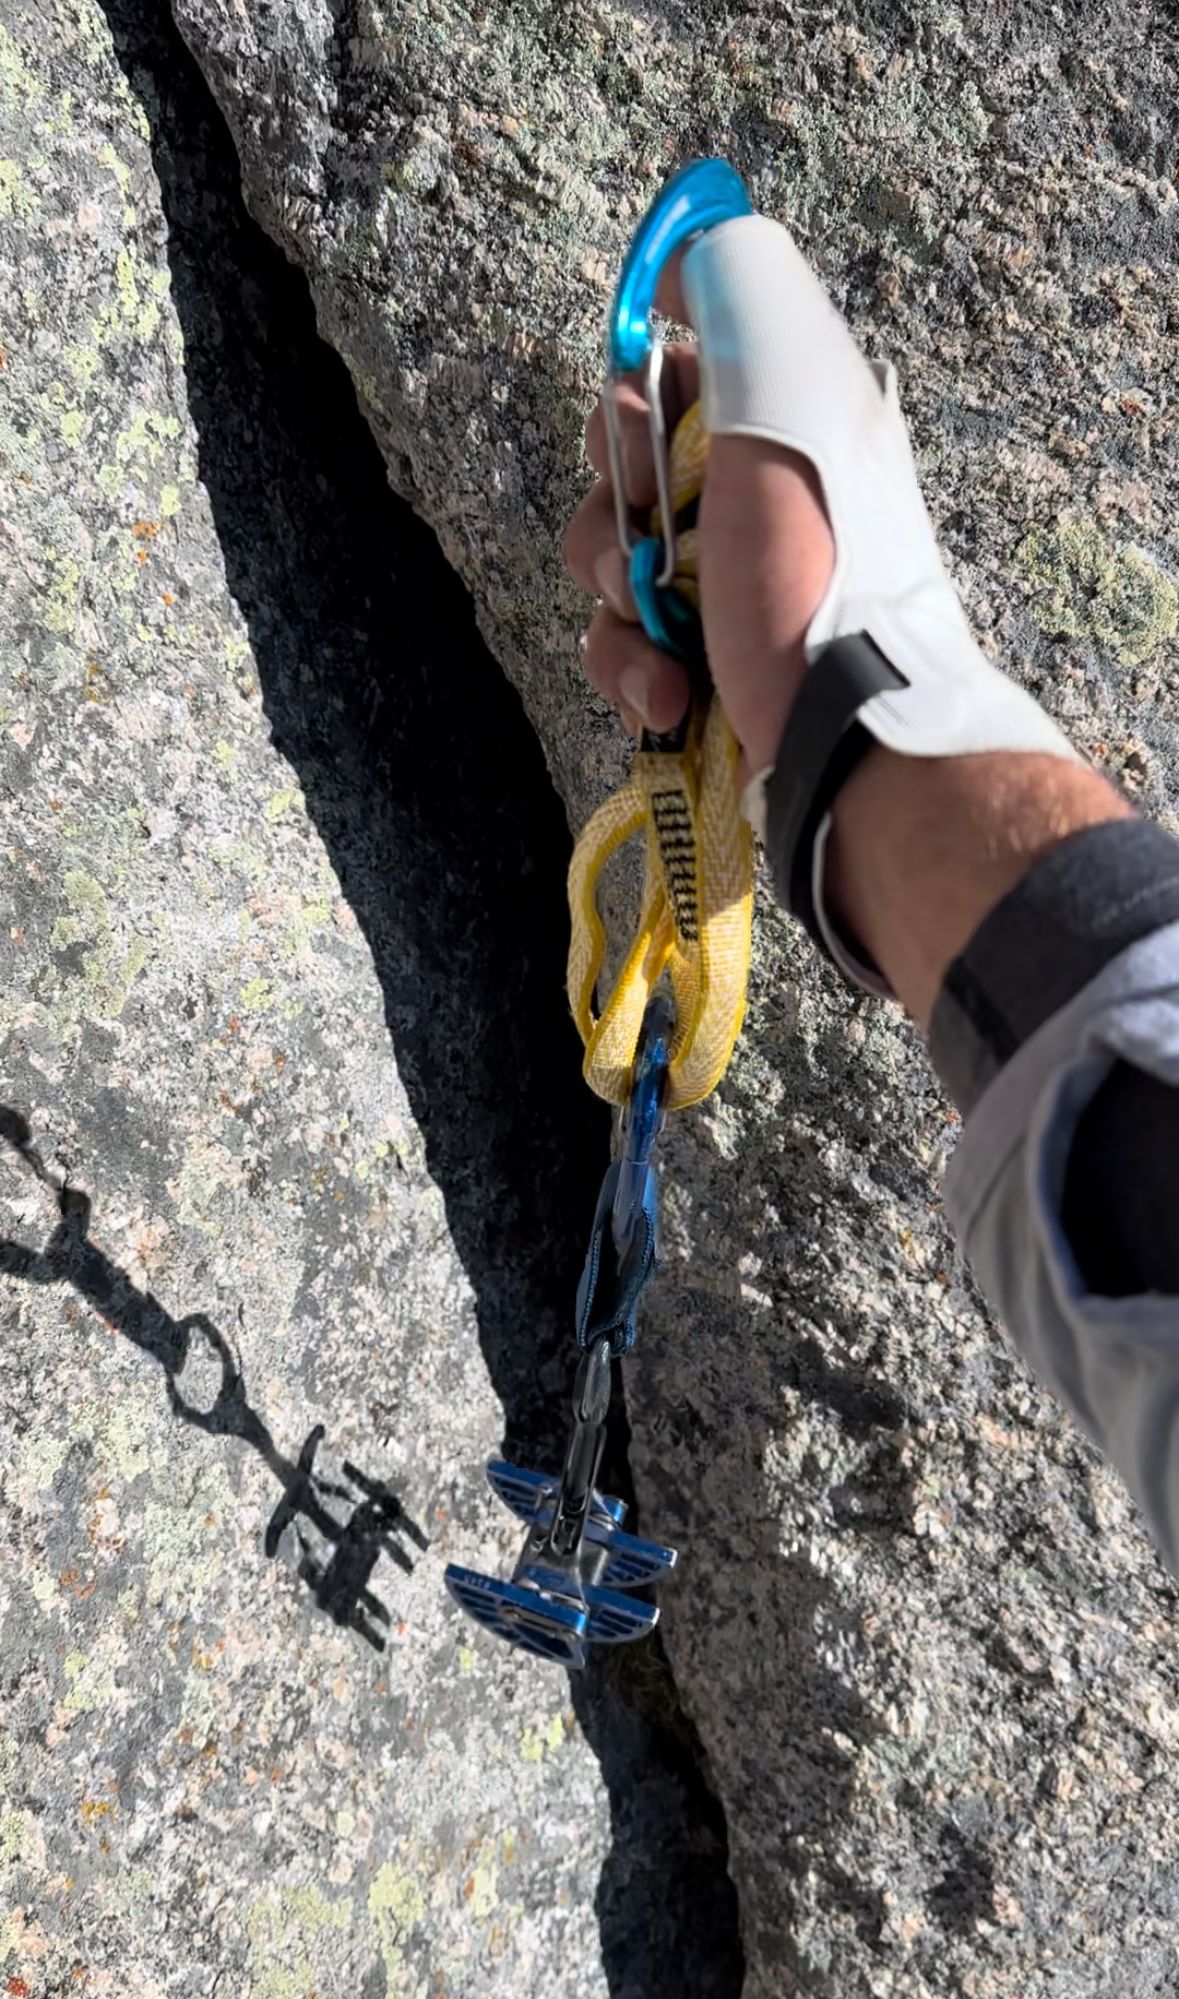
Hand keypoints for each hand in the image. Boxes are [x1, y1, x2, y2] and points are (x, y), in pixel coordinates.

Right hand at [564, 314, 834, 779]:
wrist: (847, 742)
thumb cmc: (819, 574)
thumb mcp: (789, 399)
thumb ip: (738, 299)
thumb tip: (684, 251)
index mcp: (776, 428)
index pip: (664, 378)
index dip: (631, 405)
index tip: (641, 435)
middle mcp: (748, 502)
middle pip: (615, 479)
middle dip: (612, 516)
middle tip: (650, 549)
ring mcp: (722, 589)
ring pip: (605, 572)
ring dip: (617, 610)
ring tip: (667, 647)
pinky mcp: (700, 668)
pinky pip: (619, 653)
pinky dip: (631, 675)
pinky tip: (670, 700)